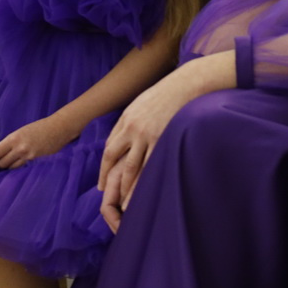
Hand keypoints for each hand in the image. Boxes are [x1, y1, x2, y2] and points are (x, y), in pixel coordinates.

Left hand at [0, 115, 74, 169]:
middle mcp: (18, 147)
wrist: (58, 128)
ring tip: (5, 166)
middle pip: (0, 162)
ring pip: (10, 167)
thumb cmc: (40, 128)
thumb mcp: (22, 131)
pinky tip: (16, 165)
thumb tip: (0, 152)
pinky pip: (20, 167)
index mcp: (13, 138)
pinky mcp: (34, 160)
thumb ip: (11, 142)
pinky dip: (16, 167)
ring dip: (6, 167)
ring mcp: (27, 155)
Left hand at [98, 69, 204, 232]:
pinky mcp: (162, 140)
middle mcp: (131, 128)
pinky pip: (150, 165)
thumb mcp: (142, 104)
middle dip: (107, 176)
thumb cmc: (166, 94)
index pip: (110, 145)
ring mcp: (146, 135)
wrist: (185, 85)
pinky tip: (144, 192)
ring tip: (123, 202)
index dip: (105, 164)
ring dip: (125, 186)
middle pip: (112, 156)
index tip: (103, 178)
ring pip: (130, 167)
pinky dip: (145, 180)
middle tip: (105, 192)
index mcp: (126, 118)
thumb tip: (127, 135)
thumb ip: (133, 120)